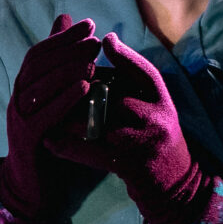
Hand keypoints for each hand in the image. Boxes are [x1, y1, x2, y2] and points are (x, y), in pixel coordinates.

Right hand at [0, 15, 104, 223]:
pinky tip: (85, 87)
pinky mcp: (27, 139)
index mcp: (24, 89)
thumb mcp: (53, 104)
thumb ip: (59, 77)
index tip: (89, 24)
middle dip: (68, 49)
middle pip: (38, 66)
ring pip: (39, 87)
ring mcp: (18, 119)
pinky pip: (43, 115)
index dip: (62, 37)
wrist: (30, 184)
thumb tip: (68, 47)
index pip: (39, 53)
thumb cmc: (47, 139)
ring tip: (93, 58)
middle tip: (95, 38)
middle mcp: (17, 100)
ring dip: (67, 69)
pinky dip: (63, 99)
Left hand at [47, 33, 210, 223]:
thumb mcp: (153, 108)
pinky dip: (70, 148)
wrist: (173, 183)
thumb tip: (108, 40)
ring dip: (73, 122)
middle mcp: (160, 118)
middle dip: (86, 95)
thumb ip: (132, 82)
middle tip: (57, 88)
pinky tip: (49, 142)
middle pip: (116, 98)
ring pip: (102, 125)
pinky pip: (95, 153)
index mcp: (163, 101)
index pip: (145, 73)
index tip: (105, 39)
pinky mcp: (133, 165)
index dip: (125, 56)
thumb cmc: (154, 139)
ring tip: (50, 117)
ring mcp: (147, 143)